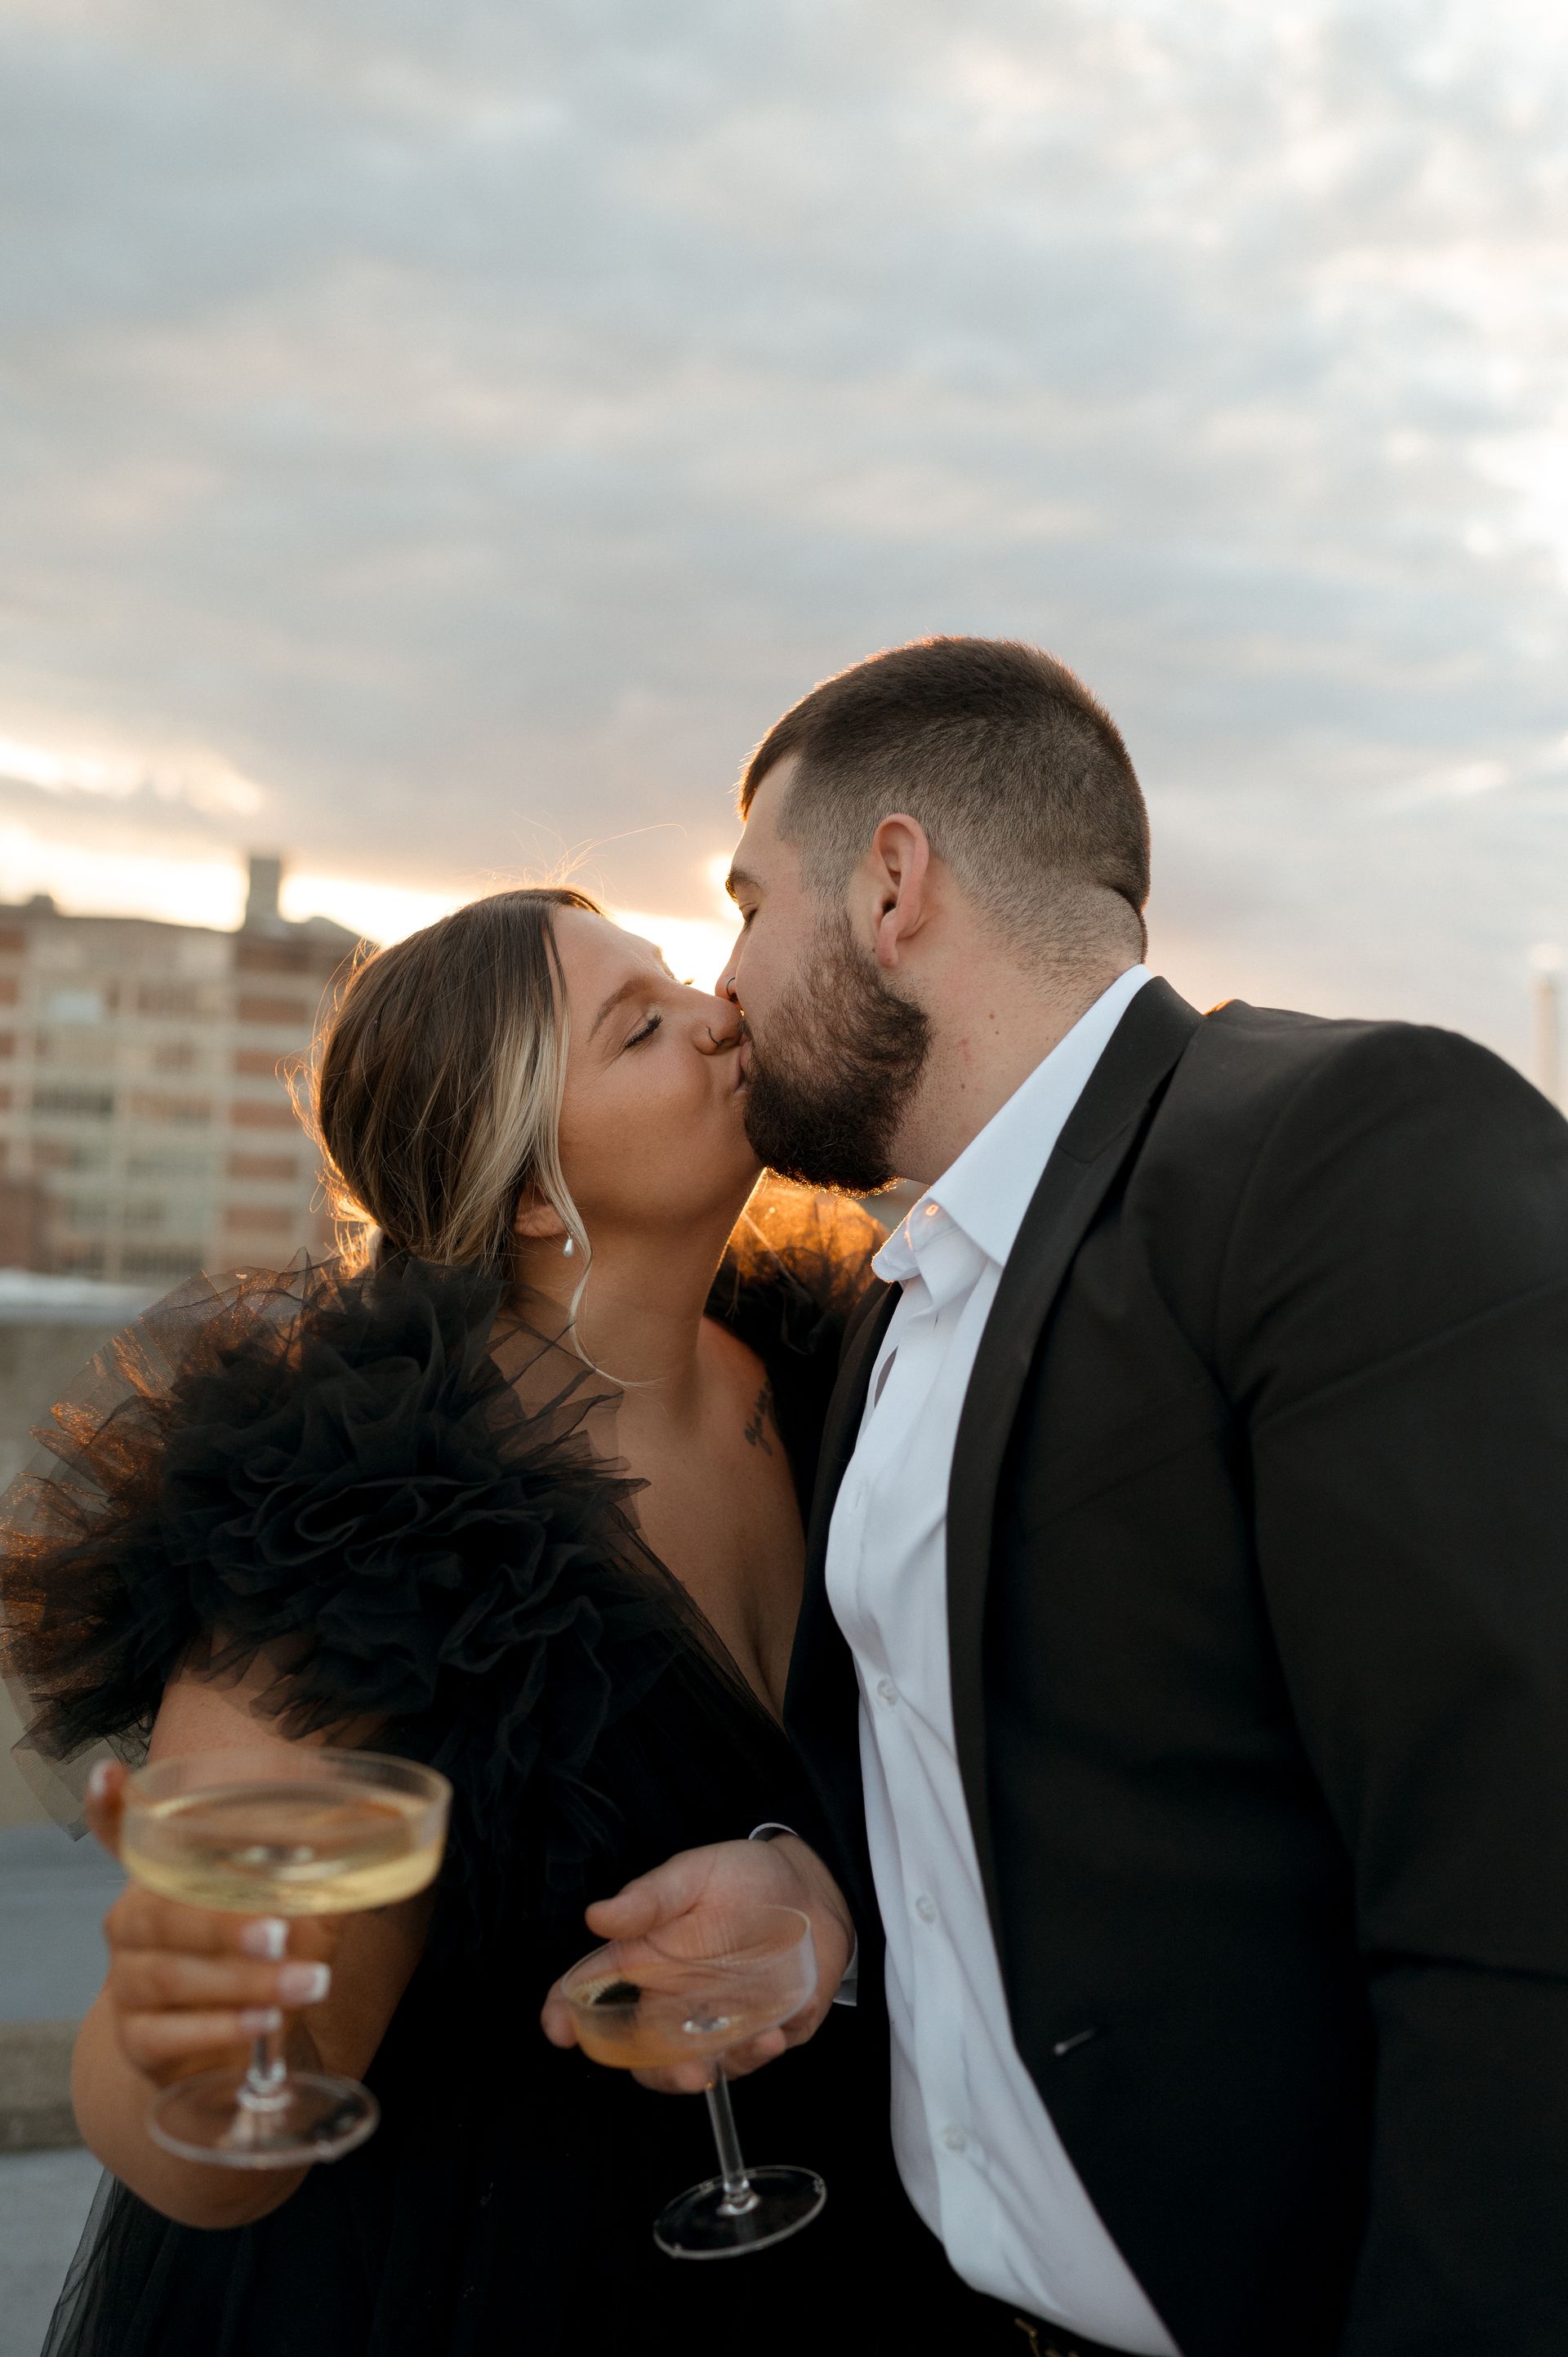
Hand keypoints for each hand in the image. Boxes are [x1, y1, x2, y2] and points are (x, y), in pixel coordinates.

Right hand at [85, 1758, 338, 2092]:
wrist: (225, 2047)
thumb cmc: (262, 1959)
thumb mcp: (296, 1914)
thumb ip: (317, 1877)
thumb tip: (366, 1832)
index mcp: (165, 1876)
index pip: (123, 1834)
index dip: (110, 1806)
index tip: (110, 1773)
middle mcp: (132, 1923)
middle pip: (158, 1913)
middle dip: (222, 1924)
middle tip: (281, 1933)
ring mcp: (128, 1982)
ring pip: (170, 1976)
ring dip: (244, 1982)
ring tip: (307, 1983)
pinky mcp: (137, 2038)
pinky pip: (166, 2033)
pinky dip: (221, 2028)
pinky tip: (265, 2023)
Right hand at [541, 1835, 854, 2092]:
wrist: (811, 1891)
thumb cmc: (743, 1878)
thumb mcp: (693, 1876)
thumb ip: (649, 1898)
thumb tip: (597, 1915)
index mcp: (643, 1960)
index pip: (589, 1993)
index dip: (565, 2013)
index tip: (560, 2030)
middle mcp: (670, 2001)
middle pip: (638, 2053)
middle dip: (655, 2071)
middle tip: (683, 2070)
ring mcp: (712, 2025)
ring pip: (689, 2068)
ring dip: (704, 2073)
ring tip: (728, 2057)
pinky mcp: (754, 2035)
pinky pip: (745, 2060)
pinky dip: (755, 2056)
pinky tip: (772, 2037)